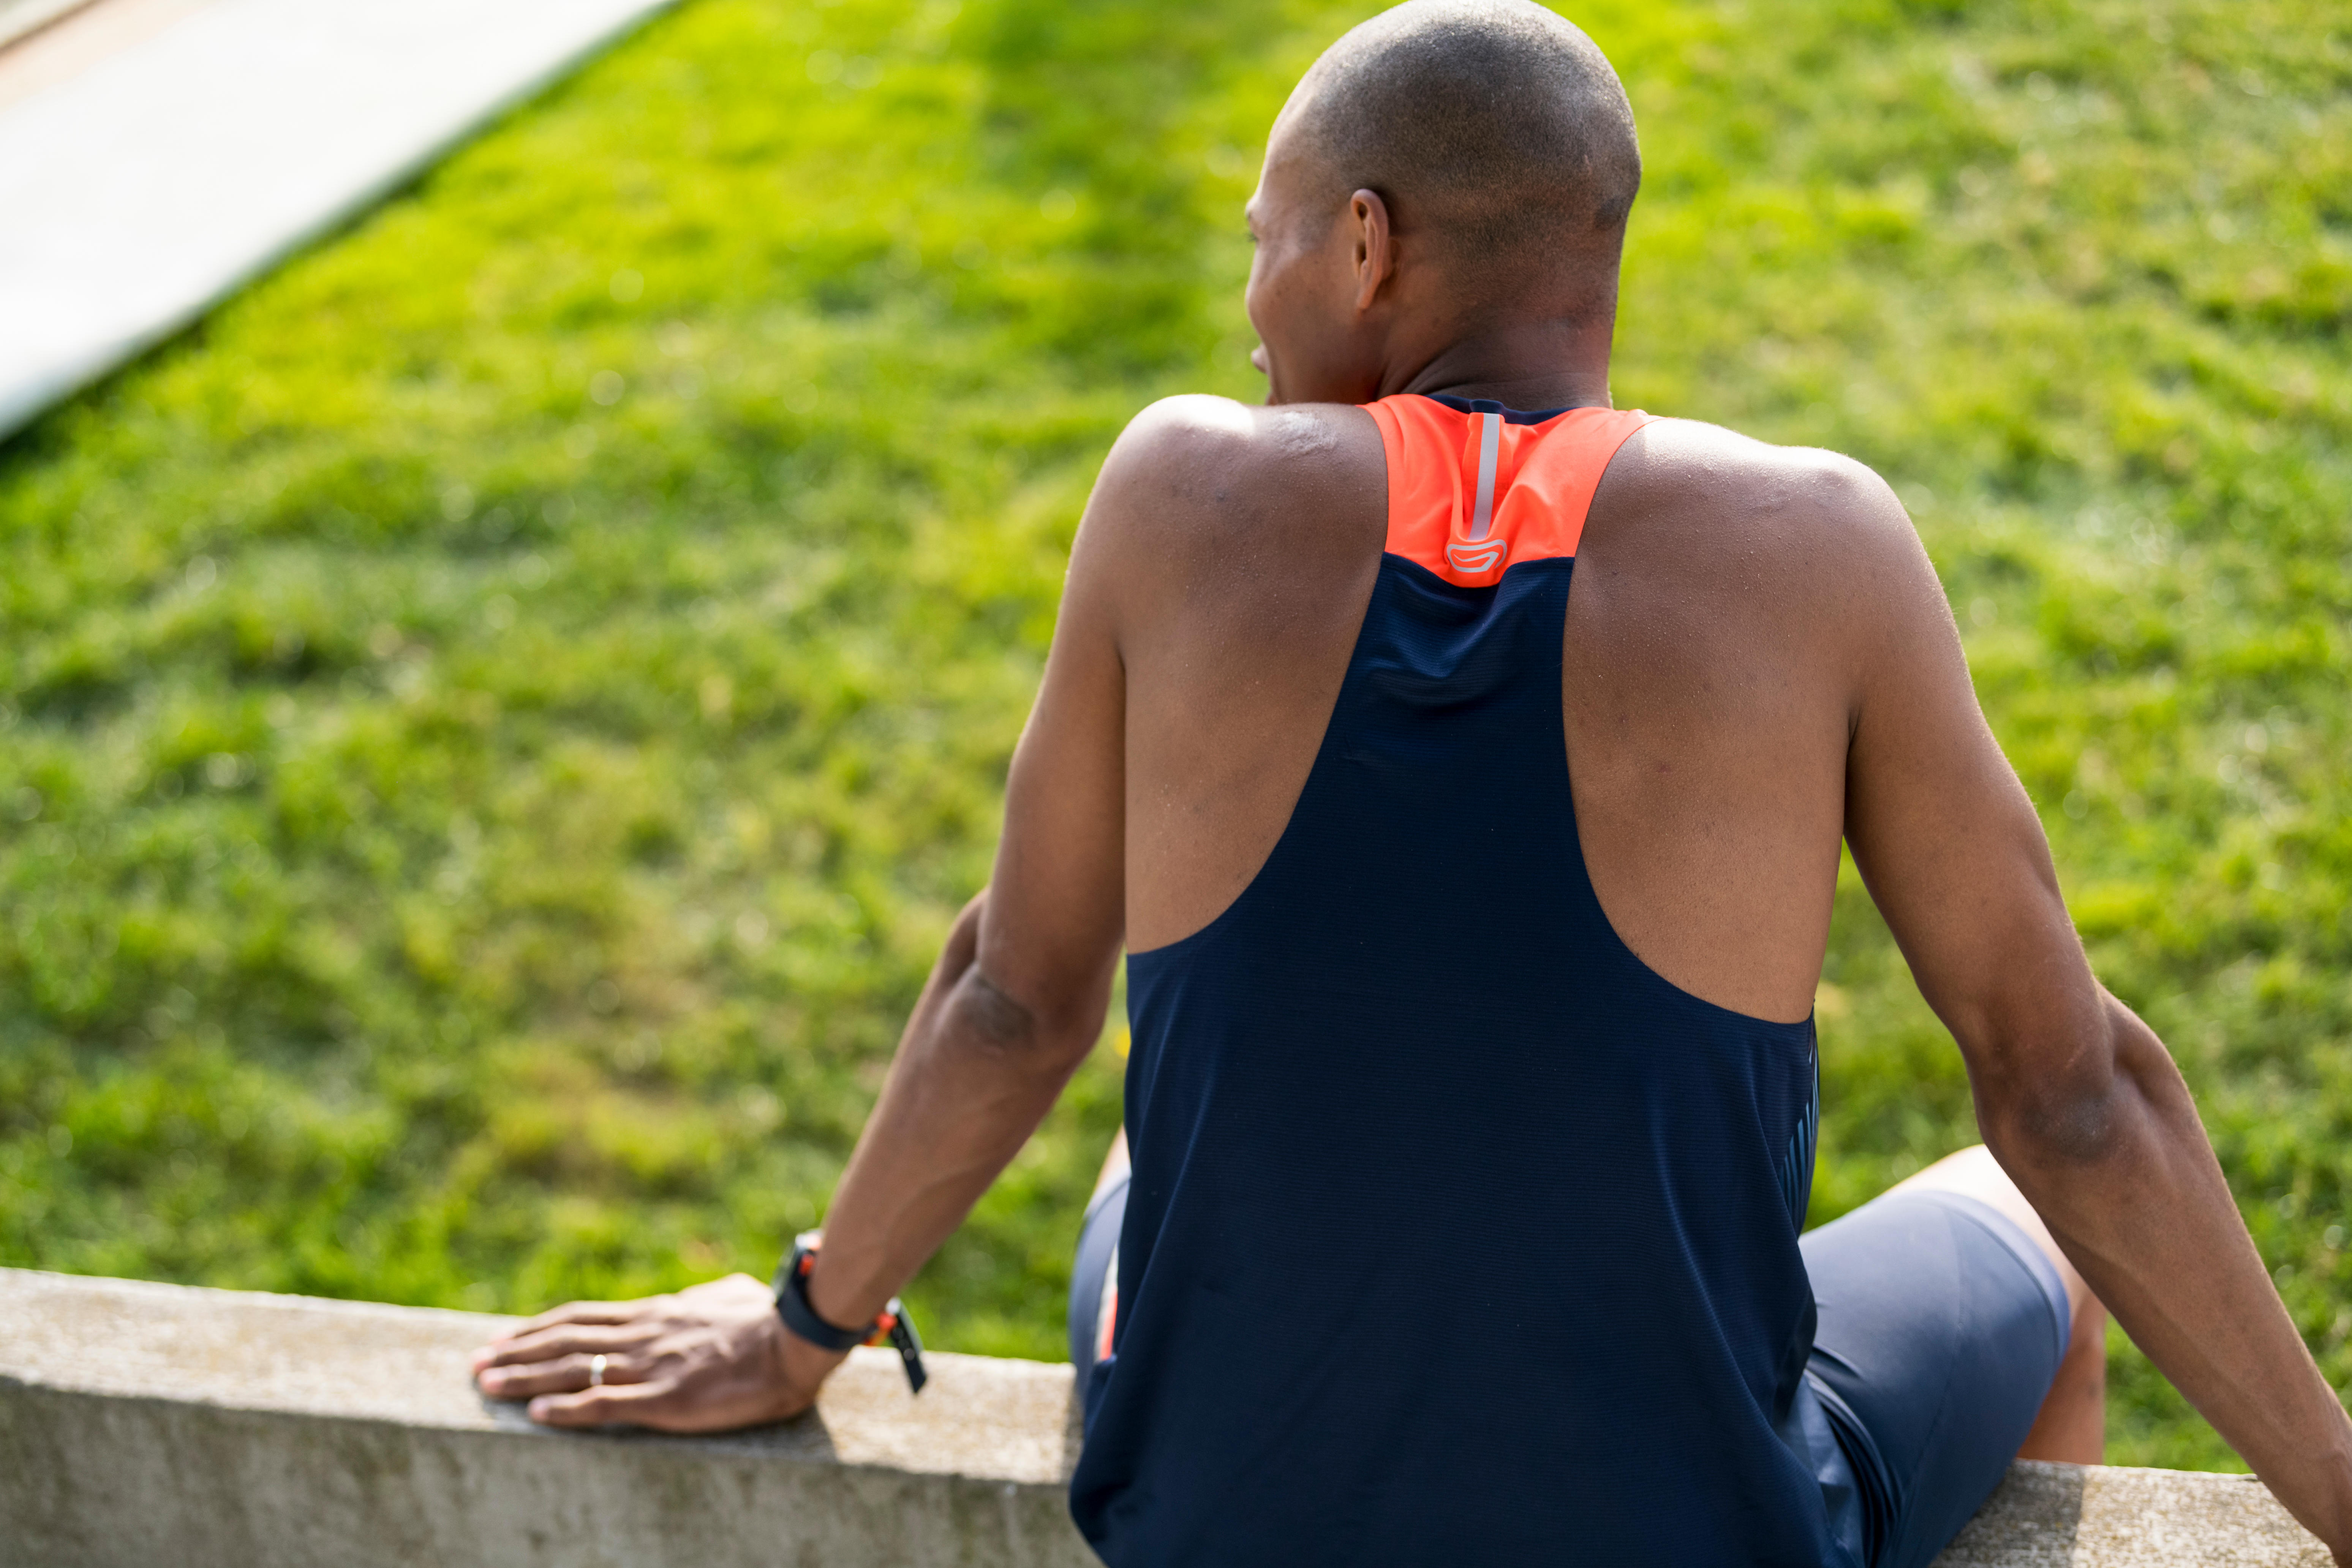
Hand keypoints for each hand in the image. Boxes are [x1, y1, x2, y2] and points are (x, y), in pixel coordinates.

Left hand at [469, 1272, 846, 1431]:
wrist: (791, 1341)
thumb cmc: (765, 1319)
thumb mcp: (726, 1296)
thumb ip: (700, 1298)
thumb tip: (693, 1297)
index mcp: (654, 1314)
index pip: (581, 1319)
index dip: (537, 1329)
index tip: (503, 1337)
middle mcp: (641, 1336)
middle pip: (564, 1342)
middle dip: (515, 1353)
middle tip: (475, 1363)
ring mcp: (649, 1368)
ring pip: (572, 1370)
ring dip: (524, 1378)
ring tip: (487, 1385)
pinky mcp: (663, 1400)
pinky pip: (603, 1404)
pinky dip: (565, 1409)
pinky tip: (535, 1415)